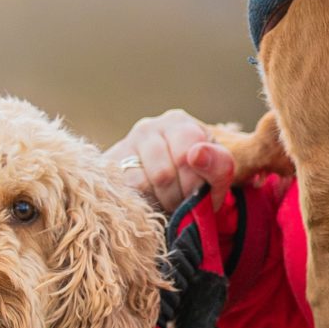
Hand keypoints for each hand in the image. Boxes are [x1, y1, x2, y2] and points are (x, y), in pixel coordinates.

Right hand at [105, 109, 236, 210]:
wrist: (172, 182)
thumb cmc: (200, 175)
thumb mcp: (219, 172)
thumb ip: (218, 164)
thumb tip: (195, 154)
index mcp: (179, 123)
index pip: (185, 157)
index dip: (193, 184)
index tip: (199, 195)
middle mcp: (148, 127)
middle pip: (162, 174)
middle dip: (177, 198)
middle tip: (182, 204)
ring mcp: (125, 145)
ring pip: (140, 184)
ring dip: (158, 203)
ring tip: (167, 204)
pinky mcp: (109, 166)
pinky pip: (123, 191)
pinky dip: (140, 204)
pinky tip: (150, 202)